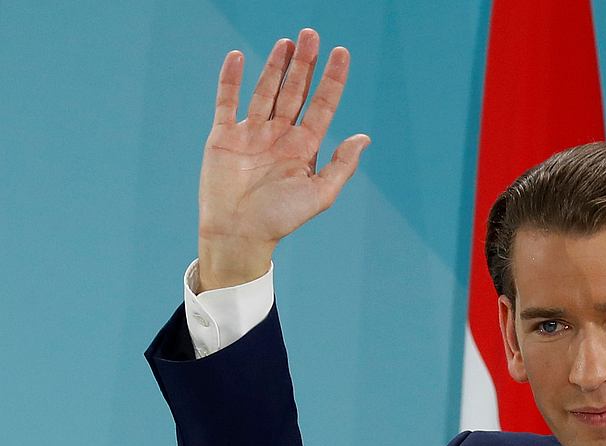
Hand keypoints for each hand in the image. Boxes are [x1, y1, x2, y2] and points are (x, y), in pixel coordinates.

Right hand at [197, 28, 369, 290]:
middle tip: (312, 34)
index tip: (341, 52)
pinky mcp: (224, 136)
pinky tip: (239, 57)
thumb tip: (364, 137)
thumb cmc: (280, 220)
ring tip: (287, 42)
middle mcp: (280, 135)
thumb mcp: (319, 194)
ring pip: (266, 91)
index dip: (332, 79)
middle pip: (295, 91)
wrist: (238, 234)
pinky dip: (232, 80)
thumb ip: (341, 165)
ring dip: (275, 66)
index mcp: (305, 147)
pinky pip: (228, 102)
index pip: (322, 105)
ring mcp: (252, 133)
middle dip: (305, 64)